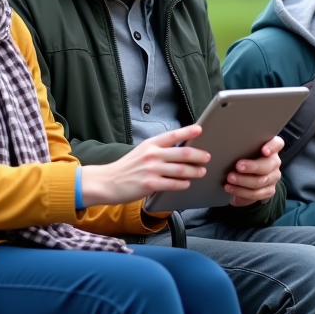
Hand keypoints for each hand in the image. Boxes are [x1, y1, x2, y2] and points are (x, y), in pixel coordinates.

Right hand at [81, 125, 209, 206]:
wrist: (107, 181)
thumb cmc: (126, 168)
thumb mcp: (141, 152)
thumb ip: (158, 150)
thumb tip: (179, 152)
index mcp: (150, 144)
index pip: (172, 135)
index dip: (188, 131)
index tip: (200, 129)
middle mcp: (152, 155)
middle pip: (182, 153)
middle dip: (198, 155)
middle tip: (207, 157)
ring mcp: (151, 170)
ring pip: (181, 170)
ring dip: (194, 171)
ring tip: (201, 171)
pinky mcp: (150, 184)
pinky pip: (173, 184)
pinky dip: (183, 184)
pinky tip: (187, 183)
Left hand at [224, 135, 284, 206]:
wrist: (244, 180)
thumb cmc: (242, 159)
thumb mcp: (242, 152)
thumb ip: (241, 148)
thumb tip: (227, 147)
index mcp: (270, 149)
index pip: (277, 144)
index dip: (272, 146)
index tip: (264, 151)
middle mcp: (274, 163)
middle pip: (268, 165)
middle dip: (252, 166)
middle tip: (238, 166)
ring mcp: (273, 178)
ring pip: (261, 181)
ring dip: (243, 180)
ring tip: (230, 178)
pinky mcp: (268, 191)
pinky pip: (256, 193)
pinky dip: (241, 191)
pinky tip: (230, 188)